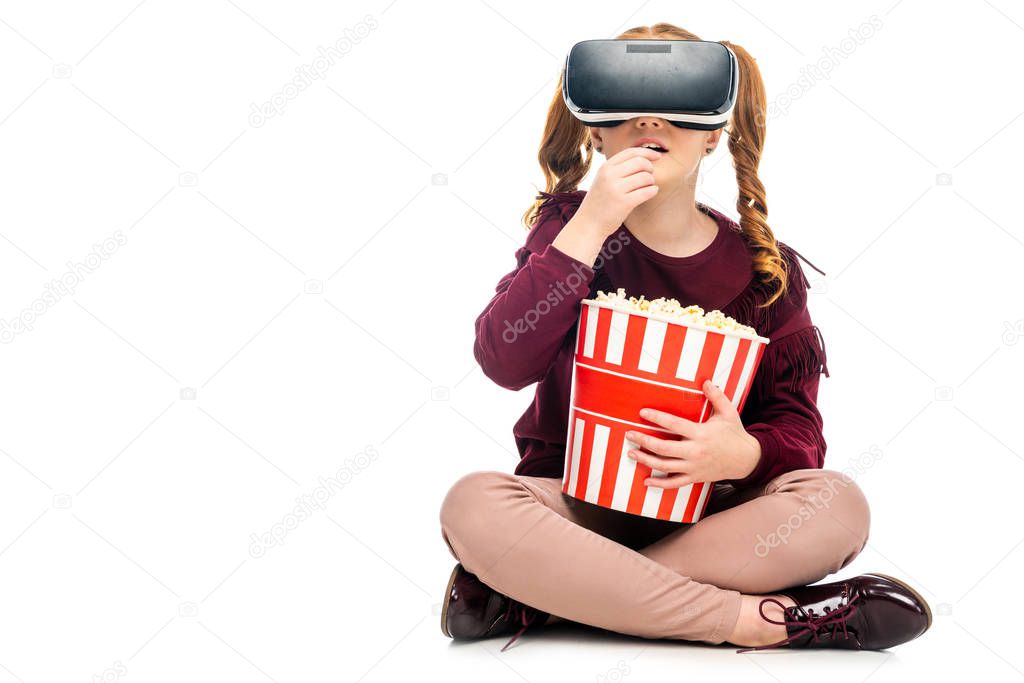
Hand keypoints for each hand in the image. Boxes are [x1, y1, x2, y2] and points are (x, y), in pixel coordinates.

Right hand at [574, 146, 664, 237]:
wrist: (588, 224)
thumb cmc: (600, 202)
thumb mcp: (603, 179)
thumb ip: (619, 168)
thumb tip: (645, 159)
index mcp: (605, 167)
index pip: (631, 152)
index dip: (648, 152)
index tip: (658, 156)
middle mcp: (609, 176)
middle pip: (640, 162)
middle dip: (650, 168)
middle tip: (649, 177)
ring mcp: (616, 189)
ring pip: (645, 177)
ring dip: (651, 181)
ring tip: (647, 187)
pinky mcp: (624, 203)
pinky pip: (647, 191)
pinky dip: (653, 191)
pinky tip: (651, 192)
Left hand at [624, 380, 761, 488]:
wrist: (747, 460)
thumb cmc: (735, 434)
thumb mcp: (729, 413)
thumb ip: (716, 396)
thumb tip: (706, 381)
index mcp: (701, 434)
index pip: (674, 424)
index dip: (657, 418)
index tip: (642, 413)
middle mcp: (695, 451)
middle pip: (664, 448)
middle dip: (644, 441)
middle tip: (629, 434)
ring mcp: (694, 466)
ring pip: (665, 466)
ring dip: (646, 460)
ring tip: (631, 453)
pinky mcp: (694, 477)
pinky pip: (674, 483)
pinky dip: (659, 484)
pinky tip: (646, 481)